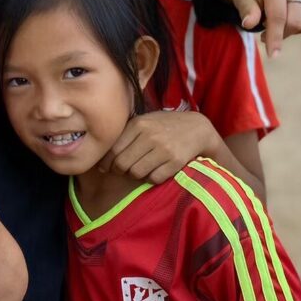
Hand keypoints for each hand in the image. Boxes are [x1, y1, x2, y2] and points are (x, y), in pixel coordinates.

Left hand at [98, 111, 216, 183]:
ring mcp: (163, 149)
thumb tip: (103, 158)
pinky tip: (153, 172)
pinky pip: (154, 178)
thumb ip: (126, 134)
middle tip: (121, 171)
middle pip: (122, 163)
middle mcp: (149, 135)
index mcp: (138, 124)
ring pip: (136, 173)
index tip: (106, 167)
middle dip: (119, 171)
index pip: (113, 149)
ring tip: (138, 170)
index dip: (106, 162)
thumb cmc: (164, 125)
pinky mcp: (176, 161)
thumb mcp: (144, 121)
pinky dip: (150, 179)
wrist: (197, 128)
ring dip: (135, 175)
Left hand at [229, 0, 300, 56]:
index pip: (278, 15)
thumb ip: (247, 10)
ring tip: (278, 22)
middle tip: (265, 31)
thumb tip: (249, 24)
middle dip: (281, 34)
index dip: (275, 37)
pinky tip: (292, 20)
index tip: (272, 55)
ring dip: (293, 31)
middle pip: (296, 22)